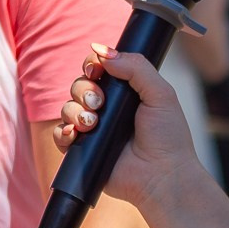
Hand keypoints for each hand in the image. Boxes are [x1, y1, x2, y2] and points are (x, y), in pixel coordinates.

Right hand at [52, 43, 206, 213]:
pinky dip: (63, 132)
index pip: (99, 68)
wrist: (162, 176)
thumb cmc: (168, 138)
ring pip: (67, 108)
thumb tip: (103, 51)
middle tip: (99, 103)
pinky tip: (76, 134)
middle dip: (84, 90)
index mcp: (125, 92)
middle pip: (79, 85)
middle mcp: (107, 109)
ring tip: (92, 124)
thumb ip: (136, 67)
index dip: (92, 65)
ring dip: (75, 111)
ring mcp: (94, 130)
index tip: (96, 69)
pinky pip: (61, 135)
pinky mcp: (84, 152)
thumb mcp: (160, 94)